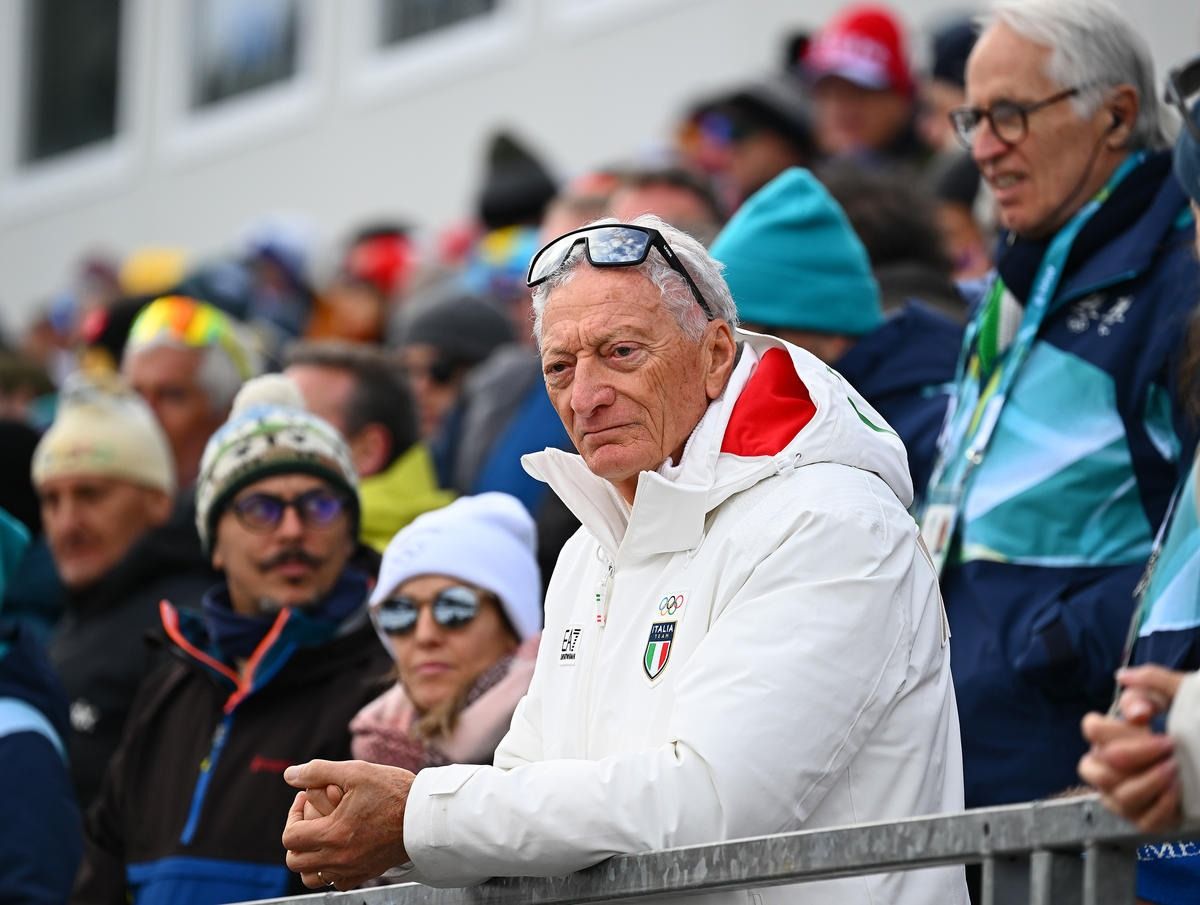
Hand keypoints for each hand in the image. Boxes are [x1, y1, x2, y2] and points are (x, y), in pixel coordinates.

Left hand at [282, 759, 414, 890]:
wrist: (427, 816)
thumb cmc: (394, 791)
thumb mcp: (356, 771)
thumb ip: (318, 771)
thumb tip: (290, 775)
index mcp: (334, 833)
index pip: (290, 837)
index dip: (293, 815)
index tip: (305, 799)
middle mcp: (340, 858)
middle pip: (296, 861)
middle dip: (297, 836)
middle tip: (311, 816)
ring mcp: (353, 869)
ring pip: (313, 878)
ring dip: (310, 858)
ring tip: (320, 836)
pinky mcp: (367, 873)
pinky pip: (337, 882)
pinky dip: (331, 869)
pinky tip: (341, 848)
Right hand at [1078, 665, 1187, 831]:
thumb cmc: (1186, 726)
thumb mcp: (1175, 696)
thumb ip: (1151, 682)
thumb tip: (1123, 678)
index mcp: (1105, 738)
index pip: (1091, 729)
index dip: (1117, 728)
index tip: (1150, 723)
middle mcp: (1104, 768)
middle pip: (1095, 769)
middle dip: (1135, 756)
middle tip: (1169, 748)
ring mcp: (1120, 797)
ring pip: (1120, 797)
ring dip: (1151, 782)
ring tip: (1176, 770)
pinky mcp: (1141, 821)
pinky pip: (1144, 820)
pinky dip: (1163, 806)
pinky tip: (1179, 790)